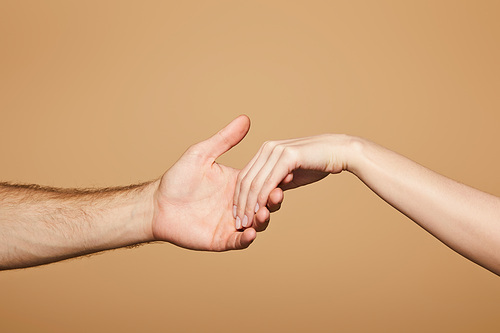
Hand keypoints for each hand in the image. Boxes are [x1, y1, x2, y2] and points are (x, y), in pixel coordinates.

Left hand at [151, 115, 282, 250]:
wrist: (157, 204)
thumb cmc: (178, 178)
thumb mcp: (202, 154)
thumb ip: (225, 139)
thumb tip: (245, 118)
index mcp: (237, 184)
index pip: (262, 182)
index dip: (275, 179)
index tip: (286, 172)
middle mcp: (238, 204)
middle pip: (264, 204)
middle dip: (273, 200)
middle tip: (277, 194)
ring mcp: (232, 223)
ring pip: (256, 224)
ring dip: (263, 219)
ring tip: (263, 213)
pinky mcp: (222, 239)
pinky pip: (239, 241)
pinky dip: (247, 239)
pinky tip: (251, 232)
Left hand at [233, 134, 352, 228]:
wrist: (340, 151)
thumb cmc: (318, 163)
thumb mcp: (292, 173)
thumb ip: (277, 183)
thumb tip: (265, 198)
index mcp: (266, 150)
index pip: (245, 176)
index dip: (239, 197)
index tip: (237, 216)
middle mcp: (268, 148)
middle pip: (246, 180)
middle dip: (240, 205)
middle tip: (239, 224)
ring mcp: (276, 151)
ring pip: (255, 183)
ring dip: (249, 206)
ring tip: (247, 223)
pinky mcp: (287, 157)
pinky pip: (269, 182)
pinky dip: (262, 199)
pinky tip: (260, 212)